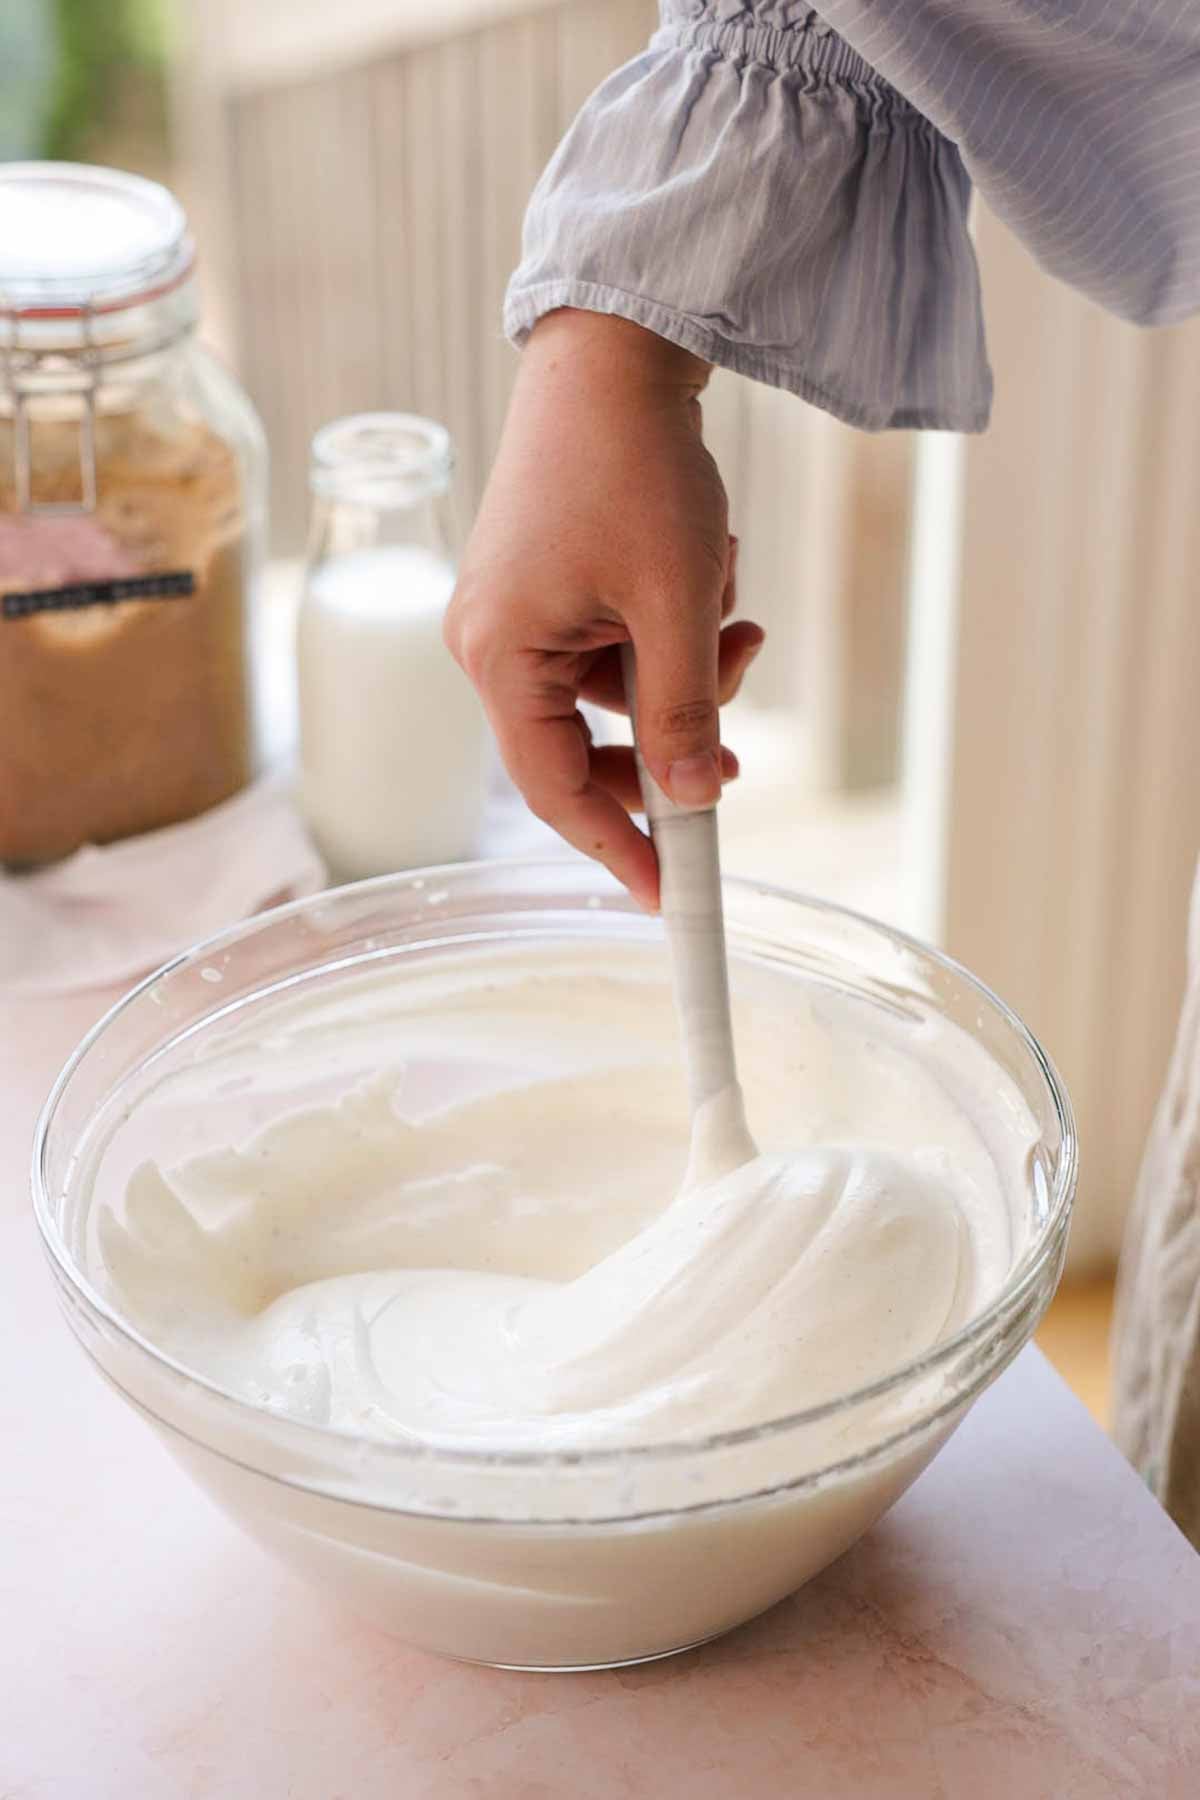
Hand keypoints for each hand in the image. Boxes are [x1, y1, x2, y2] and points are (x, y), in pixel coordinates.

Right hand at [445, 310, 763, 907]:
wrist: (615, 351)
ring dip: (685, 673)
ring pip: (614, 694)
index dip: (615, 845)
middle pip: (582, 745)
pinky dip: (670, 630)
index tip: (669, 893)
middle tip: (735, 755)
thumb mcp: (675, 603)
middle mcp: (490, 640)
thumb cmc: (634, 468)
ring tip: (736, 620)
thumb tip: (694, 800)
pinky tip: (709, 573)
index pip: (551, 788)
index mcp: (497, 654)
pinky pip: (615, 645)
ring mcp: (517, 611)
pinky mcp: (548, 584)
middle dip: (670, 742)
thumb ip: (681, 711)